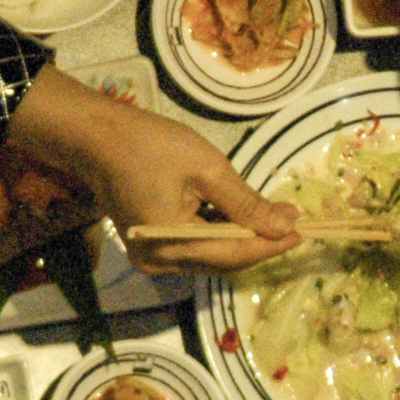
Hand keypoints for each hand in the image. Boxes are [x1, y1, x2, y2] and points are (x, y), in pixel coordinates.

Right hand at [20, 75, 297, 274]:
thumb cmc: (150, 145)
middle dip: (259, 242)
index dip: (271, 245)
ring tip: (273, 215)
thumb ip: (246, 203)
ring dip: (241, 238)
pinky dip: (219, 234)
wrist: (95, 137)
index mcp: (172, 244)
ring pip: (210, 256)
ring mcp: (152, 258)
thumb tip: (285, 225)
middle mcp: (160, 262)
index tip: (303, 231)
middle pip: (223, 261)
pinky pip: (193, 247)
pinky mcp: (149, 247)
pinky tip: (238, 215)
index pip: (235, 255)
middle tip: (292, 221)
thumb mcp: (207, 168)